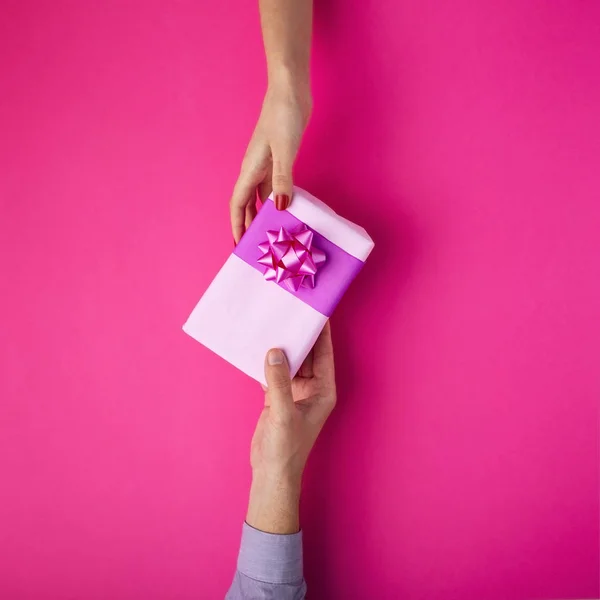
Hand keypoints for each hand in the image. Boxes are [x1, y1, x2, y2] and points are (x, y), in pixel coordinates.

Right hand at [230, 80, 311, 243]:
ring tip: (268, 233)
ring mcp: (266, 164)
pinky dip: (275, 200)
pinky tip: (284, 209)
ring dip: (261, 215)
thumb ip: (282, 179)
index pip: (238, 204)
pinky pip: (273, 187)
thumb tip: (279, 207)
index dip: (237, 225)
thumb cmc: (284, 116)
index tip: (239, 245)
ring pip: (259, 197)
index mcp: (250, 169)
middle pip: (247, 204)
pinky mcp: (278, 159)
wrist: (290, 91)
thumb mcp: (284, 150)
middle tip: (254, 246)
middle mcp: (254, 169)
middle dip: (248, 225)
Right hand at [246, 322, 335, 533]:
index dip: (322, 333)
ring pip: (289, 362)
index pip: (324, 354)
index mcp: (323, 390)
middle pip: (307, 355)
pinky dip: (266, 361)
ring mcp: (294, 392)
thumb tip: (273, 352)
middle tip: (289, 312)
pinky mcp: (277, 396)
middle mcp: (311, 388)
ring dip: (281, 347)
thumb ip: (279, 382)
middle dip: (299, 335)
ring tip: (272, 324)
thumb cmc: (286, 448)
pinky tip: (257, 347)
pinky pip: (274, 372)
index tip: (316, 311)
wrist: (270, 473)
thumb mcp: (284, 413)